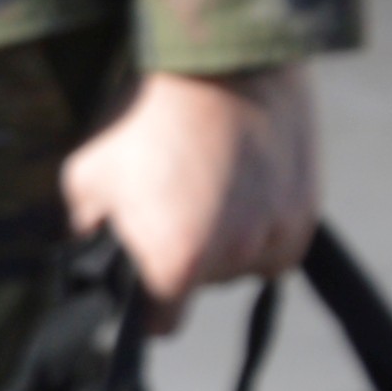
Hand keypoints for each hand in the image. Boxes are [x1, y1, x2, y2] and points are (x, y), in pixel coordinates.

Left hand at [59, 62, 320, 329]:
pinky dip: (266, 230)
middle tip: (171, 212)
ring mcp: (276, 236)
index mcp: (174, 263)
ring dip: (230, 245)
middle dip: (186, 262)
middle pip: (205, 287)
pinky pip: (282, 245)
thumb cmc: (146, 119)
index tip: (141, 292)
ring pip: (246, 266)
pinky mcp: (309, 211)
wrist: (223, 65)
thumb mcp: (85, 175)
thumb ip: (82, 228)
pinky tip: (243, 194)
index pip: (162, 325)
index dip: (147, 311)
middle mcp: (232, 260)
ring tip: (208, 194)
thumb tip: (85, 249)